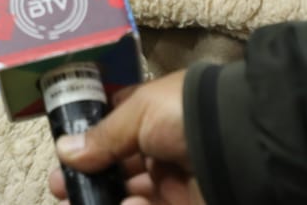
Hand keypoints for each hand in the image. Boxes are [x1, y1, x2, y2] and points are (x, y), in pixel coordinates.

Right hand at [48, 69, 204, 204]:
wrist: (244, 141)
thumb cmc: (186, 113)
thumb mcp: (139, 112)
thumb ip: (102, 137)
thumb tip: (64, 150)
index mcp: (154, 115)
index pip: (116, 129)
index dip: (89, 142)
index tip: (65, 156)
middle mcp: (163, 147)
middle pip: (119, 167)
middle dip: (89, 178)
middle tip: (62, 188)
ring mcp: (178, 181)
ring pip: (134, 193)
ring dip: (108, 196)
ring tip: (86, 199)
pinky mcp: (190, 203)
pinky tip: (126, 203)